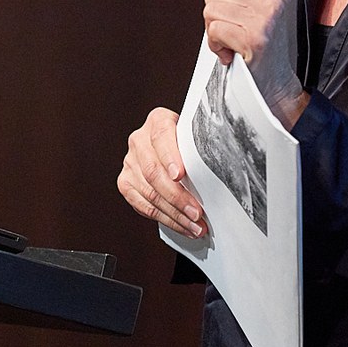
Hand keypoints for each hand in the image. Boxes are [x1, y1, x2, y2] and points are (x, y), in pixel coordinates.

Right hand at [118, 107, 206, 237]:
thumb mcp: (194, 137)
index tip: (180, 175)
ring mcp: (129, 162)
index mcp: (158, 120)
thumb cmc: (188, 143)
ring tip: (195, 226)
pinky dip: (165, 219)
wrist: (171, 147)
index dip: (170, 157)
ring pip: (149, 193)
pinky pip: (143, 205)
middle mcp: (139, 140)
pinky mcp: (125, 182)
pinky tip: (182, 225)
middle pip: (153, 171)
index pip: (162, 136)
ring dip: (174, 214)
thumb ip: (199, 148)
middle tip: (196, 213)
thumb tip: (222, 172)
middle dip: (177, 196)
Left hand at [202, 0, 308, 126]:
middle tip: (235, 38)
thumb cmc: (263, 53)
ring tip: (235, 47)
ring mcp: (266, 19)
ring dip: (215, 34)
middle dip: (215, 18)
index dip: (222, 2)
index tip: (239, 23)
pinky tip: (233, 56)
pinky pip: (214, 30)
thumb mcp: (250, 13)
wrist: (278, 92)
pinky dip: (216, 46)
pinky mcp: (255, 39)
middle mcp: (275, 0)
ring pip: (210, 10)